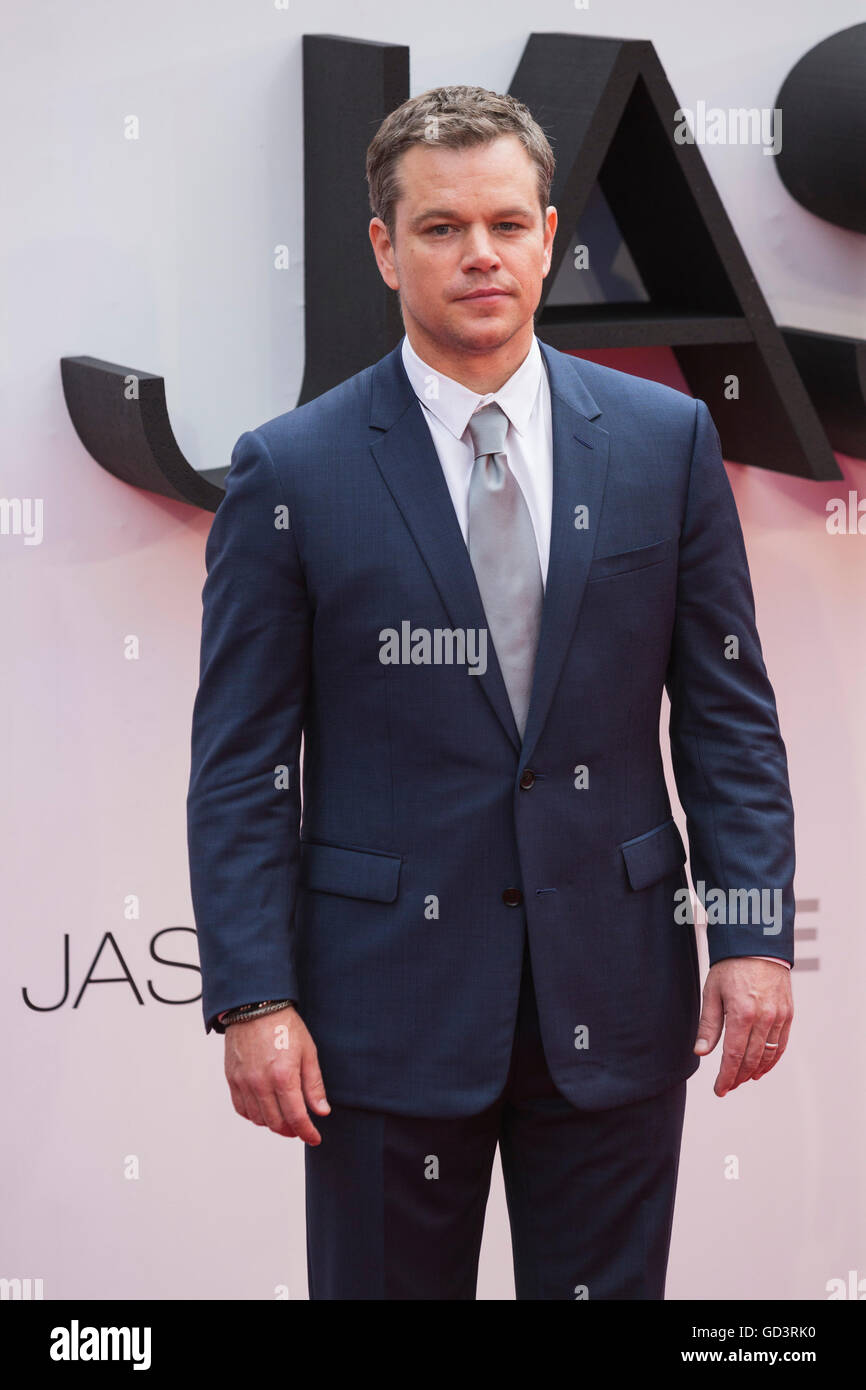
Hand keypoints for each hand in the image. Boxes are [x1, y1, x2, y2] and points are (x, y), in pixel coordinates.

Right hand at [224, 1005, 330, 1142]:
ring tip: (284, 1118)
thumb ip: (314, 1085)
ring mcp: (244, 1082)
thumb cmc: (284, 1026)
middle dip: (291, 1130)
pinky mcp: (232, 1079)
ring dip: (273, 1124)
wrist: (255, 1007)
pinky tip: (264, 1110)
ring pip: (258, 1119)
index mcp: (283, 1077)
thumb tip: (321, 1111)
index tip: (314, 1138)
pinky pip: (241, 1108)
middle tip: (300, 1128)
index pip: (296, 1117)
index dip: (307, 1133)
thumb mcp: (308, 1052)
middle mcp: (261, 1083)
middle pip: (276, 1123)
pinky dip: (254, 1115)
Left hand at [693, 958, 792, 1096]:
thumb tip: (701, 1052)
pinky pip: (782, 1043)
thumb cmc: (730, 966)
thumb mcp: (712, 992)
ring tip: (743, 1079)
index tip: (719, 1090)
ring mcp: (779, 1016)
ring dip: (756, 1071)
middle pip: (752, 1059)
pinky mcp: (788, 1013)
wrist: (757, 944)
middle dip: (739, 1077)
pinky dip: (772, 1059)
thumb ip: (708, 1024)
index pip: (734, 1056)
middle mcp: (764, 1018)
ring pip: (769, 1054)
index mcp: (742, 1013)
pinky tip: (762, 1066)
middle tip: (728, 1086)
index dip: (726, 1076)